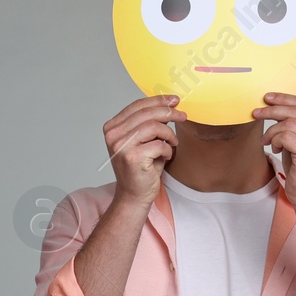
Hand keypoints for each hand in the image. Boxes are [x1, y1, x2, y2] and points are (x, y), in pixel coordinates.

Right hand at [104, 95, 184, 209]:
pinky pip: (159, 145)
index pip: (137, 106)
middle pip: (146, 113)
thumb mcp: (141, 140)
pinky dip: (167, 150)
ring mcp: (121, 146)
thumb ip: (147, 122)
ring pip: (153, 126)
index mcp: (112, 128)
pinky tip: (166, 156)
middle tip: (183, 116)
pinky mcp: (132, 158)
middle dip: (168, 112)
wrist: (134, 195)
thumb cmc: (140, 168)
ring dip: (169, 134)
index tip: (174, 100)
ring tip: (172, 143)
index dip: (158, 100)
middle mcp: (113, 136)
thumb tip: (168, 104)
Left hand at [254, 93, 295, 206]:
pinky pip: (285, 137)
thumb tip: (275, 104)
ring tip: (267, 141)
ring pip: (289, 124)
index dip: (285, 98)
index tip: (268, 98)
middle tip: (257, 113)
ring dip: (272, 131)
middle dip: (273, 110)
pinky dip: (275, 140)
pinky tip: (274, 148)